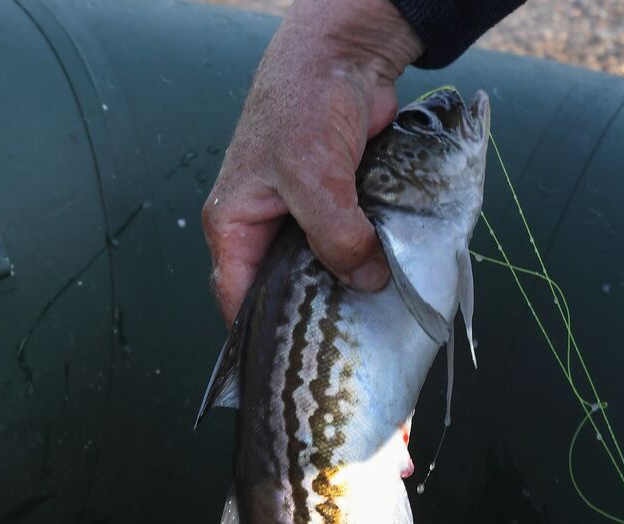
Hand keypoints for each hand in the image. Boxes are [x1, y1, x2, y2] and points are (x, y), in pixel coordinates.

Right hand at [202, 0, 422, 325]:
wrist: (344, 57)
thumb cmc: (304, 104)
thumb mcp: (313, 177)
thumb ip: (335, 234)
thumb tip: (367, 281)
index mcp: (235, 225)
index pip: (237, 298)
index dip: (260, 336)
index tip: (293, 367)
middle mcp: (264, 229)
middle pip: (282, 291)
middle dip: (311, 317)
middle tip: (345, 353)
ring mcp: (302, 220)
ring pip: (320, 274)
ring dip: (345, 292)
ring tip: (371, 327)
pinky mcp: (338, 211)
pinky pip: (350, 251)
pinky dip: (368, 266)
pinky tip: (389, 290)